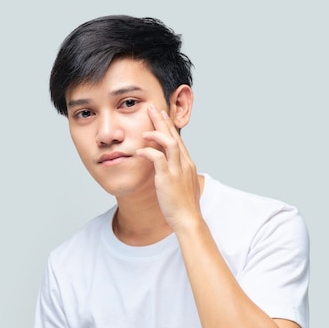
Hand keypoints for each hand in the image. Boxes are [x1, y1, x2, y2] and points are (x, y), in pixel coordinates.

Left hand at [136, 104, 201, 230]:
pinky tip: (140, 150)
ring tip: (145, 127)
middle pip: (174, 136)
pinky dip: (148, 151)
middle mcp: (185, 164)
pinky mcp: (168, 178)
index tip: (162, 116)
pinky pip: (158, 159)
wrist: (188, 219)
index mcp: (187, 164)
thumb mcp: (181, 185)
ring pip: (169, 143)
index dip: (169, 126)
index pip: (178, 140)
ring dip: (157, 133)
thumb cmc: (183, 206)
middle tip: (153, 108)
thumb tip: (166, 170)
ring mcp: (178, 170)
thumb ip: (175, 174)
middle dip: (163, 121)